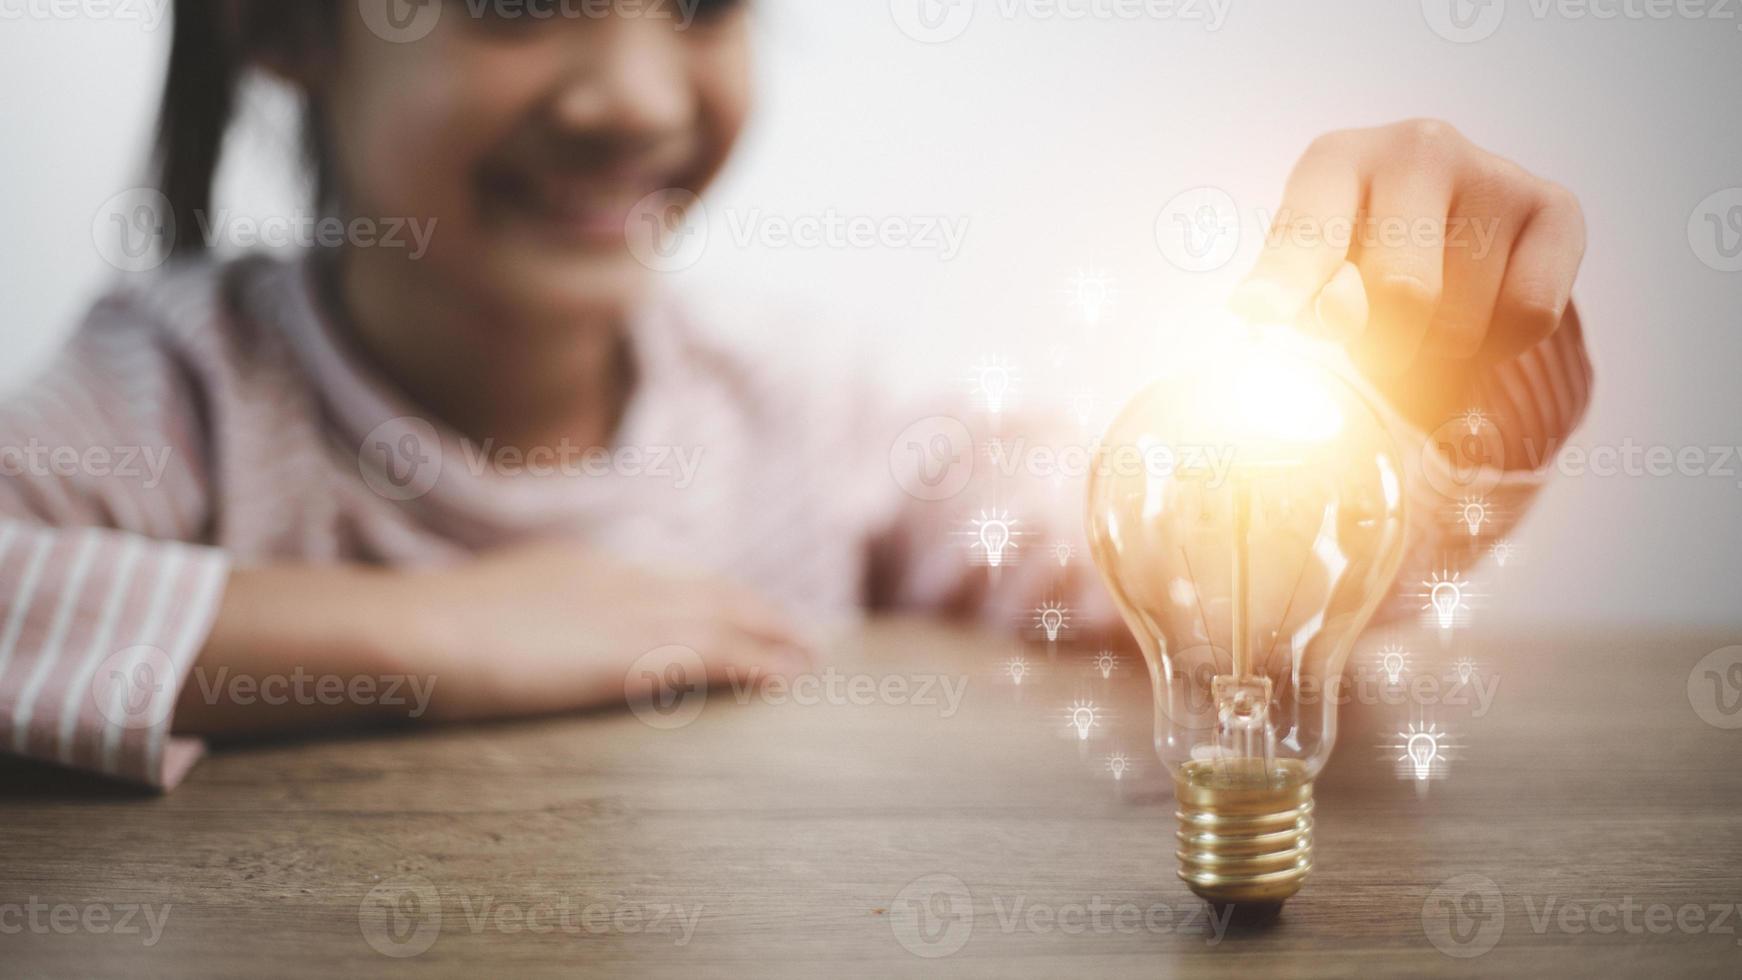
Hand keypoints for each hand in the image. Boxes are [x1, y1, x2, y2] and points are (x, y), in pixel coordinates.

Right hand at [413, 539, 818, 720]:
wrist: (414, 628)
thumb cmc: (420, 632)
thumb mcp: (474, 618)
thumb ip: (505, 625)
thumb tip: (498, 643)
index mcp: (575, 567)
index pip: (659, 578)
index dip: (704, 593)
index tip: (734, 604)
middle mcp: (613, 579)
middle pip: (705, 590)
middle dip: (754, 609)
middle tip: (794, 630)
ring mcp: (626, 612)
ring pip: (724, 618)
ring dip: (772, 636)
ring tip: (808, 657)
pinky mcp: (634, 653)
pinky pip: (716, 654)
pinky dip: (756, 663)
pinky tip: (783, 677)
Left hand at [1231, 118, 1586, 427]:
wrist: (1448, 236)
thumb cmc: (1357, 261)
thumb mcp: (1306, 278)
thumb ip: (1298, 296)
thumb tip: (1308, 309)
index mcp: (1334, 161)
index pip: (1309, 236)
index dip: (1286, 287)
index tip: (1258, 313)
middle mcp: (1416, 147)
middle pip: (1403, 294)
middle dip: (1386, 347)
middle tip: (1382, 342)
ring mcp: (1491, 170)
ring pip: (1464, 319)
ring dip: (1440, 352)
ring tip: (1429, 321)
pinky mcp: (1555, 206)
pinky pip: (1529, 315)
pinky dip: (1499, 345)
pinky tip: (1480, 313)